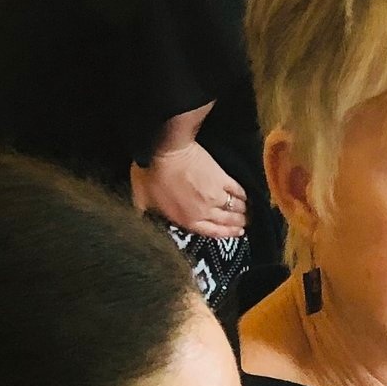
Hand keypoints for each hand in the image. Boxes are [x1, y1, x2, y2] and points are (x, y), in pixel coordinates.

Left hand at [129, 141, 247, 238]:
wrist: (167, 151)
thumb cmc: (152, 175)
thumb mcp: (142, 199)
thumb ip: (144, 213)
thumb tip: (139, 219)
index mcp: (188, 220)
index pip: (213, 232)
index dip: (227, 234)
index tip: (237, 233)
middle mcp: (206, 211)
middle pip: (228, 221)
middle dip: (238, 224)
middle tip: (245, 223)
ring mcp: (216, 195)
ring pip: (235, 208)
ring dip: (242, 211)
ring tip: (247, 212)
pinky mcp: (222, 178)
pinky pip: (237, 190)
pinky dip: (243, 195)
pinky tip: (246, 196)